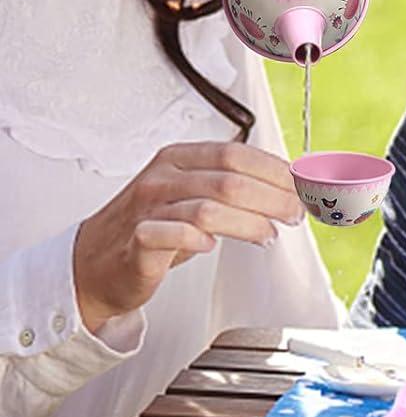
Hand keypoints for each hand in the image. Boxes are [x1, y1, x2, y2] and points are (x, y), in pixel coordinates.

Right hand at [73, 141, 301, 331]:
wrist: (93, 263)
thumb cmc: (151, 226)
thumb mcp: (190, 193)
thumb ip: (229, 184)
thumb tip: (287, 185)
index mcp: (178, 158)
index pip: (236, 154)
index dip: (274, 170)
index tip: (300, 186)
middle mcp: (161, 177)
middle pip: (229, 180)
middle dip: (272, 197)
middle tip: (294, 214)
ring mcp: (146, 209)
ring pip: (209, 208)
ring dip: (249, 222)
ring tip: (269, 235)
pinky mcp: (136, 242)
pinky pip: (172, 235)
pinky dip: (199, 240)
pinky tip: (214, 247)